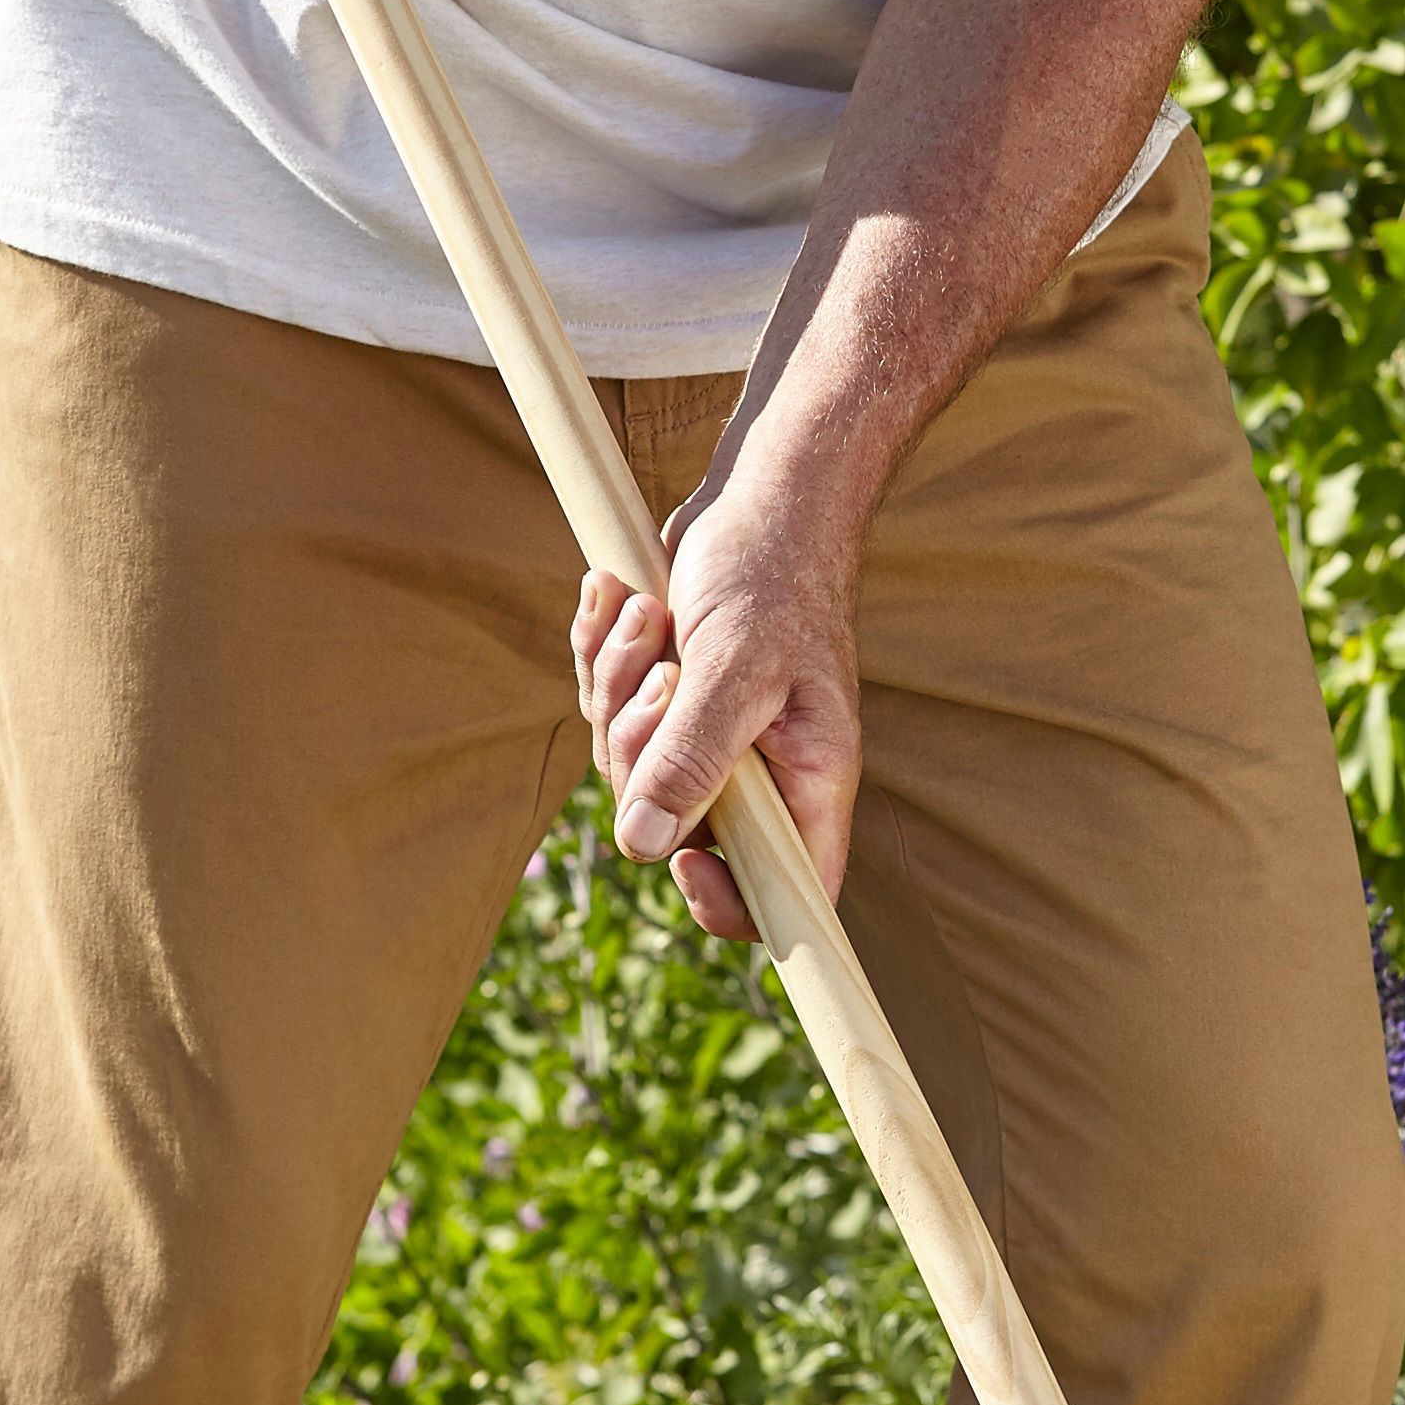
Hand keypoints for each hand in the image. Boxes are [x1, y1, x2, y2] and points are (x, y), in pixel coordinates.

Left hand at [571, 476, 862, 945]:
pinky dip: (600, 657)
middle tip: (664, 676)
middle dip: (639, 748)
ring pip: (625, 767)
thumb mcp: (735, 668)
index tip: (682, 862)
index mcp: (805, 786)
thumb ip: (694, 758)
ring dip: (615, 686)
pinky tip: (617, 599)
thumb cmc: (771, 577)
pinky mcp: (666, 702)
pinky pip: (606, 713)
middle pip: (669, 827)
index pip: (781, 896)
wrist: (760, 500)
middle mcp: (759, 777)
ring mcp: (707, 741)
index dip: (726, 904)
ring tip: (647, 616)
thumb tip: (643, 846)